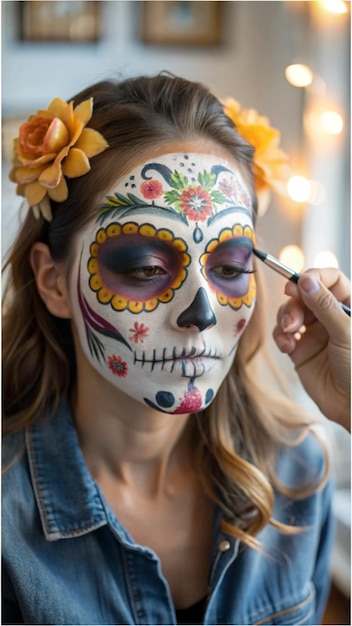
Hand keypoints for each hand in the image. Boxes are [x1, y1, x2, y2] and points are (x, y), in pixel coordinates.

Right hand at [273, 268, 349, 430]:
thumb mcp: (345, 332)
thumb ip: (325, 305)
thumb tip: (305, 280)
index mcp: (349, 306)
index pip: (330, 279)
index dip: (314, 277)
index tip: (299, 283)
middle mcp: (330, 316)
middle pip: (305, 294)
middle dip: (294, 303)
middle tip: (292, 318)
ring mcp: (314, 333)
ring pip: (290, 312)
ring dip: (285, 319)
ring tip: (289, 334)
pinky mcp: (300, 350)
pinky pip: (283, 334)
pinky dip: (281, 337)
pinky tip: (287, 347)